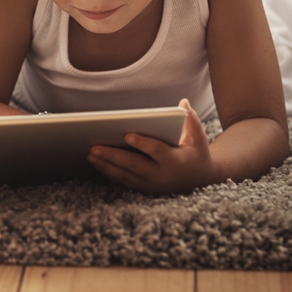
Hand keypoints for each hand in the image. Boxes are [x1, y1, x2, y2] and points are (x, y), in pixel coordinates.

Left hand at [87, 99, 217, 193]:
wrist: (200, 178)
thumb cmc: (196, 152)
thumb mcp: (198, 137)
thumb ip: (191, 120)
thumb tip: (183, 102)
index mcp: (176, 161)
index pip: (157, 151)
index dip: (142, 143)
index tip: (127, 135)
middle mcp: (162, 175)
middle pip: (135, 165)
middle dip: (113, 156)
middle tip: (94, 147)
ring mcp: (153, 185)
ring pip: (126, 175)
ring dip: (107, 166)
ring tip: (91, 155)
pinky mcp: (146, 189)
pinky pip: (125, 182)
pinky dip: (111, 174)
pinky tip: (98, 164)